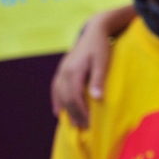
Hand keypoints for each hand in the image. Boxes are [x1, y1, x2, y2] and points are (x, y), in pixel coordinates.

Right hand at [49, 6, 132, 126]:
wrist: (93, 30)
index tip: (88, 124)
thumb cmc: (101, 46)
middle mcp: (64, 72)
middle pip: (66, 99)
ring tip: (73, 123)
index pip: (75, 98)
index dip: (81, 112)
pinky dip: (57, 101)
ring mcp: (61, 71)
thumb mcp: (103, 62)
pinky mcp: (62, 70)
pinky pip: (56, 89)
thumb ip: (99, 79)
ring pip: (60, 95)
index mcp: (74, 71)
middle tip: (83, 128)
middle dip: (74, 114)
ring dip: (66, 110)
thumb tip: (97, 99)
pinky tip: (58, 111)